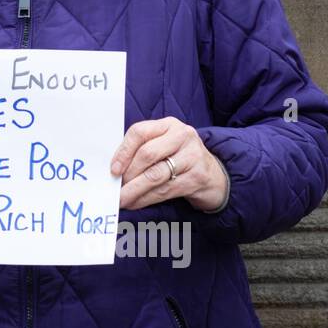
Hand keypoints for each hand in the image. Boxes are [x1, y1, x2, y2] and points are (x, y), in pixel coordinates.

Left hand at [110, 118, 227, 211]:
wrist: (213, 175)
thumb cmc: (179, 158)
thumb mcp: (164, 144)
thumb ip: (141, 149)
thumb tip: (113, 169)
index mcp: (168, 124)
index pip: (140, 132)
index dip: (123, 151)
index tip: (113, 169)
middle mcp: (182, 136)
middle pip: (147, 154)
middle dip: (128, 173)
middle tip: (117, 186)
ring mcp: (192, 156)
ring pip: (155, 175)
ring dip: (134, 190)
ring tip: (121, 199)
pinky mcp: (197, 178)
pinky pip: (164, 190)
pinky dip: (145, 199)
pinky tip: (134, 203)